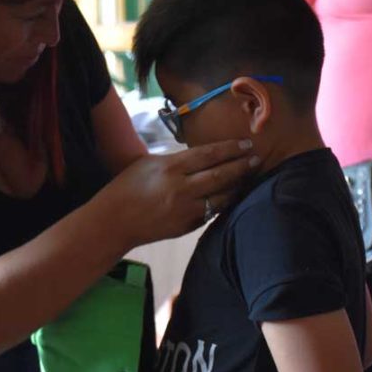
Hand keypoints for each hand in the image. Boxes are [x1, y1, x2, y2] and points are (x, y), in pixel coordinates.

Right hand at [98, 139, 257, 246]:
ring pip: (222, 197)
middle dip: (242, 166)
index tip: (246, 144)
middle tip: (256, 159)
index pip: (209, 154)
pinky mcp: (187, 226)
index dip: (231, 148)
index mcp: (171, 167)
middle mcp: (181, 188)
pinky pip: (212, 213)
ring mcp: (185, 210)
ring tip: (250, 177)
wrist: (114, 222)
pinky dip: (224, 203)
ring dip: (238, 186)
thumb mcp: (148, 163)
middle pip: (221, 175)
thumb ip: (176, 159)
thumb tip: (202, 156)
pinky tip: (232, 195)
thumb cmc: (126, 187)